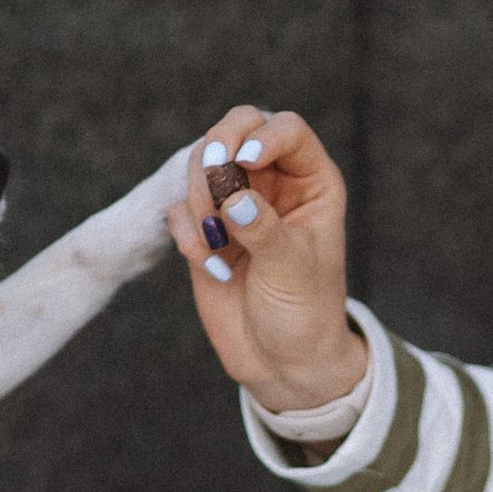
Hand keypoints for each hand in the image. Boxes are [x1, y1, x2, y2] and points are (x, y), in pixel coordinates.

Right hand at [165, 104, 368, 412]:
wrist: (281, 361)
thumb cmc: (305, 313)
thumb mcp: (293, 271)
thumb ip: (265, 230)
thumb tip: (234, 198)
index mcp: (312, 182)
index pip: (287, 130)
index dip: (264, 134)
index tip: (245, 159)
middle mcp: (273, 183)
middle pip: (236, 130)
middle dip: (217, 153)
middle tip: (214, 183)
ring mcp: (236, 203)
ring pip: (202, 165)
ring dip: (199, 199)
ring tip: (216, 245)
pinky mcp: (205, 229)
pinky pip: (180, 208)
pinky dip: (187, 232)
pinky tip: (210, 266)